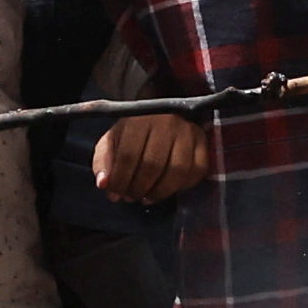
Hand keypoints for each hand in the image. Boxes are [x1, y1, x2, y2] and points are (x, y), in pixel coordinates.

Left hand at [93, 108, 210, 206]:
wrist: (162, 109)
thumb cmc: (134, 131)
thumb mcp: (112, 141)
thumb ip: (103, 162)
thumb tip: (104, 184)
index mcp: (139, 119)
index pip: (129, 156)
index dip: (120, 180)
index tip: (114, 195)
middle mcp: (167, 123)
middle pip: (153, 165)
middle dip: (138, 189)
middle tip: (131, 197)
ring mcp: (188, 132)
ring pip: (177, 171)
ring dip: (160, 192)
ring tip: (147, 197)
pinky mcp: (203, 142)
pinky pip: (197, 171)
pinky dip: (182, 186)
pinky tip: (168, 190)